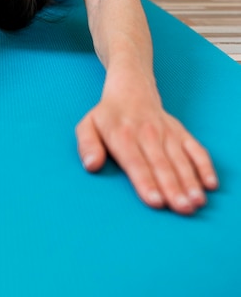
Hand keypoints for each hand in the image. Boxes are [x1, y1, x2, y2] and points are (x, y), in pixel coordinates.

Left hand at [75, 94, 217, 214]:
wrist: (131, 87)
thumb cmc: (108, 115)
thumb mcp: (87, 125)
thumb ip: (86, 145)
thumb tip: (91, 165)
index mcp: (122, 134)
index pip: (135, 162)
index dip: (145, 182)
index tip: (155, 201)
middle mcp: (147, 133)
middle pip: (161, 164)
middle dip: (172, 188)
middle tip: (181, 208)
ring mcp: (167, 132)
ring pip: (180, 159)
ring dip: (189, 181)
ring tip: (196, 202)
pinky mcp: (181, 132)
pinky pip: (196, 149)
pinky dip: (204, 165)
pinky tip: (210, 184)